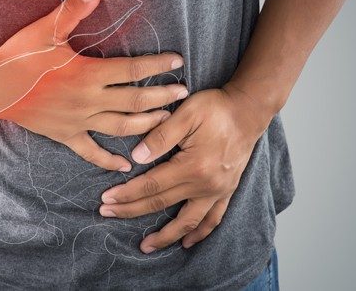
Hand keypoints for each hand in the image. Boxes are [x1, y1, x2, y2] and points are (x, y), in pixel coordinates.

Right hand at [0, 0, 187, 171]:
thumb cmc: (18, 55)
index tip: (177, 62)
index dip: (158, 66)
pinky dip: (109, 161)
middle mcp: (89, 101)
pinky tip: (126, 166)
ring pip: (121, 128)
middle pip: (135, 101)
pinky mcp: (65, 135)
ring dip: (147, 125)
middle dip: (163, 98)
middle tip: (183, 93)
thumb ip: (73, 10)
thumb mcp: (45, 29)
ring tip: (166, 121)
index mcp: (88, 73)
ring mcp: (78, 121)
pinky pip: (91, 153)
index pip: (133, 70)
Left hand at [98, 83, 274, 251]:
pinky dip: (199, 233)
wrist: (249, 110)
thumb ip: (160, 136)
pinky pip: (213, 219)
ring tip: (145, 246)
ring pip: (188, 222)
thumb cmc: (216, 108)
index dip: (126, 194)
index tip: (107, 199)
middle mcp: (206, 185)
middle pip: (162, 203)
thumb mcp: (186, 113)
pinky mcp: (227, 191)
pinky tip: (186, 242)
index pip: (151, 185)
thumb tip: (136, 158)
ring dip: (165, 236)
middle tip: (107, 214)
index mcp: (193, 166)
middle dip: (131, 210)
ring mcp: (218, 191)